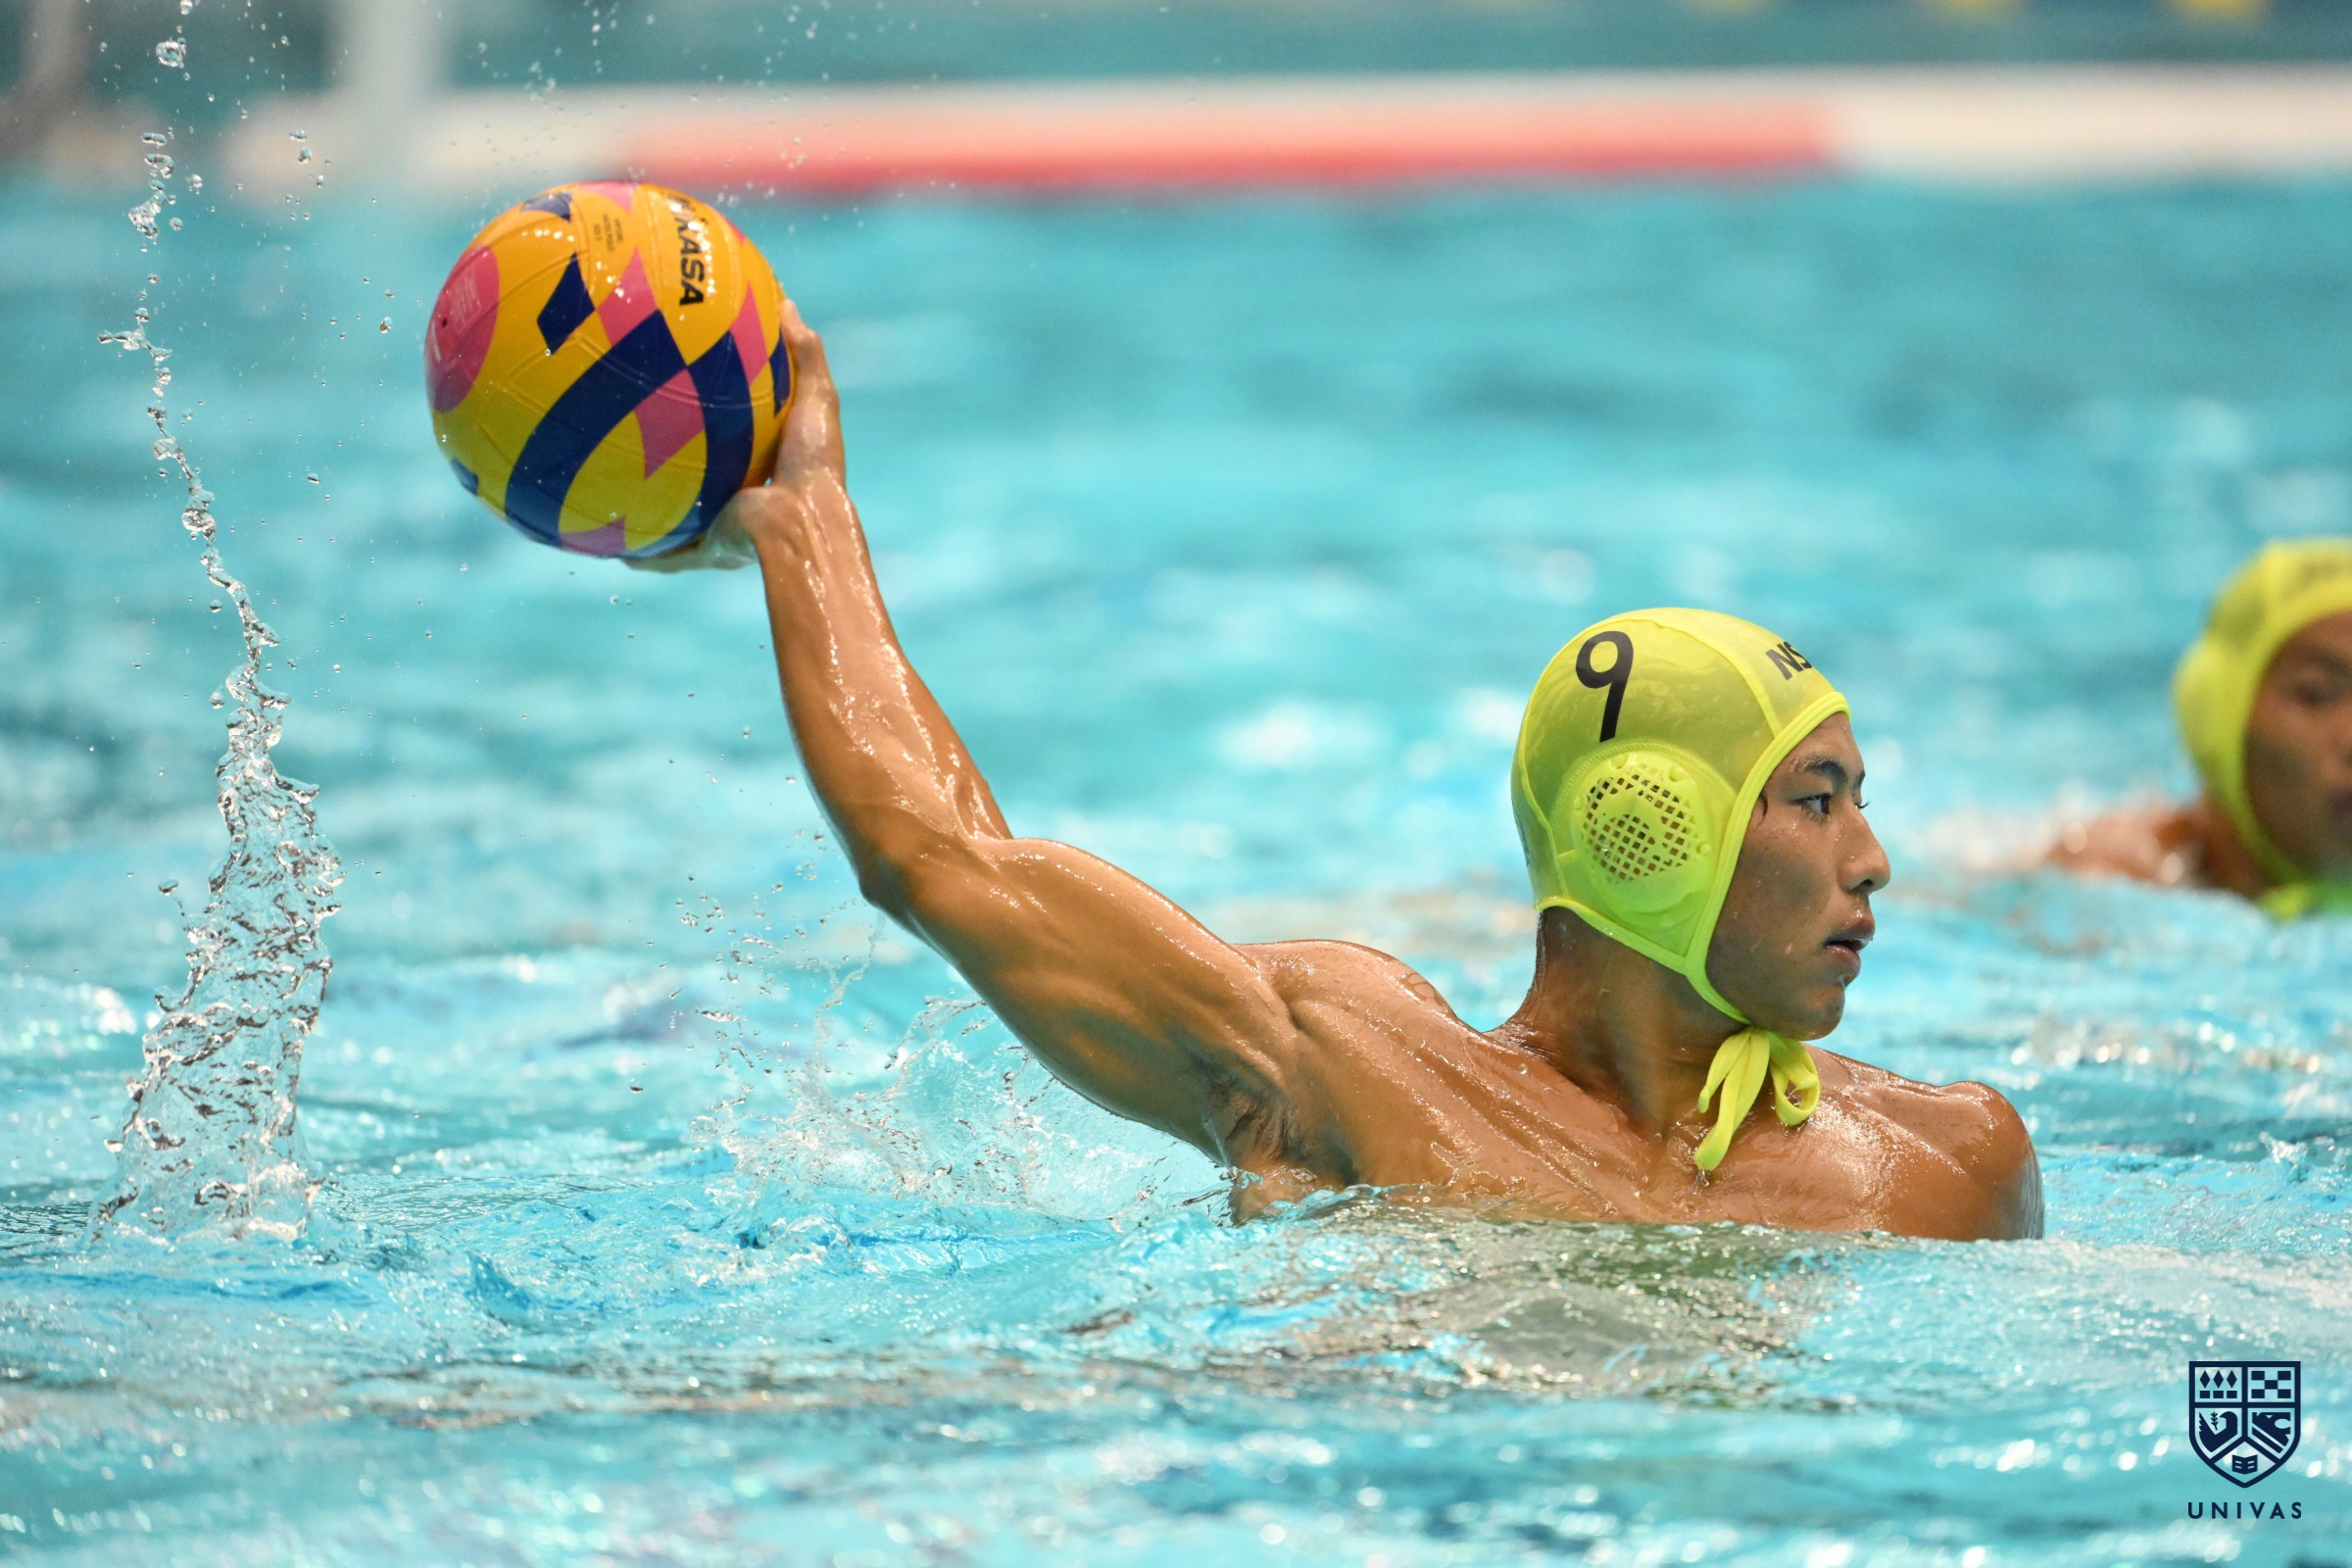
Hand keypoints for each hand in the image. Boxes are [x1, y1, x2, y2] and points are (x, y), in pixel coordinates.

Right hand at [625, 297, 841, 572]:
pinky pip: (663, 557)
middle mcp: (744, 501)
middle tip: (640, 443)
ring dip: (648, 518)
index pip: (736, 442)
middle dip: (673, 470)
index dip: (715, 423)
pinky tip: (610, 548)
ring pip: (677, 525)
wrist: (799, 520)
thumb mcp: (816, 398)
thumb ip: (803, 353)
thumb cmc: (815, 461)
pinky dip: (640, 555)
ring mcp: (721, 530)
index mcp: (768, 467)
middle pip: (701, 485)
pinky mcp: (703, 553)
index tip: (690, 396)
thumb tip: (786, 304)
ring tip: (612, 500)